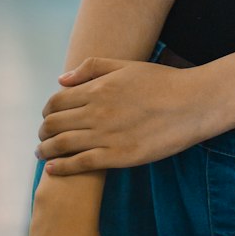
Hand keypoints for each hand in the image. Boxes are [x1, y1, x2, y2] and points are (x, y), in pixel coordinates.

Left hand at [36, 57, 217, 174]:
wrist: (192, 104)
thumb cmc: (162, 82)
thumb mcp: (127, 66)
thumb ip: (92, 68)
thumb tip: (61, 80)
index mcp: (97, 88)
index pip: (56, 101)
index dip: (46, 111)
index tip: (48, 117)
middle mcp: (97, 111)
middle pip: (53, 124)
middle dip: (42, 132)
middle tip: (42, 138)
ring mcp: (106, 135)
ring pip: (62, 145)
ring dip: (45, 150)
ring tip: (42, 154)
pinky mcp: (119, 156)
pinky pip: (80, 164)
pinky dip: (61, 167)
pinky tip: (53, 169)